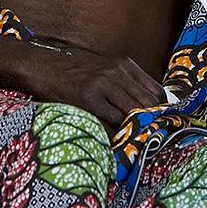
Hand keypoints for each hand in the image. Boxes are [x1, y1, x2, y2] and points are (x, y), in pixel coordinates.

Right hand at [29, 48, 165, 129]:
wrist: (44, 66)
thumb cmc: (74, 72)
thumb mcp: (104, 69)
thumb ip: (125, 84)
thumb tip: (146, 108)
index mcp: (124, 65)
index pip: (156, 90)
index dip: (162, 110)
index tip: (162, 125)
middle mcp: (117, 72)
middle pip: (149, 102)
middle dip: (154, 122)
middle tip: (154, 139)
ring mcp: (103, 84)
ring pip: (134, 112)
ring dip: (138, 129)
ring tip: (140, 142)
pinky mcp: (88, 98)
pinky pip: (113, 120)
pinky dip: (119, 132)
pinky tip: (120, 140)